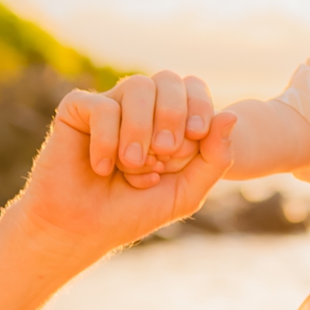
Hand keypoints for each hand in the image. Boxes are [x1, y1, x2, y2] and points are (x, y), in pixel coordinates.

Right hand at [15, 74, 235, 255]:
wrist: (82, 229)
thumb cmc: (133, 211)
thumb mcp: (185, 192)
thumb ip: (214, 158)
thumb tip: (233, 115)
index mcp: (167, 119)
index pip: (192, 88)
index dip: (199, 106)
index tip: (196, 137)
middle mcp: (139, 107)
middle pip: (167, 79)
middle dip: (173, 114)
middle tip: (165, 153)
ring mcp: (109, 105)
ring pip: (137, 86)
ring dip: (141, 129)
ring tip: (132, 165)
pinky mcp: (77, 110)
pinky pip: (102, 106)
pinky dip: (107, 139)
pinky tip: (102, 167)